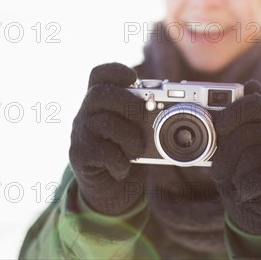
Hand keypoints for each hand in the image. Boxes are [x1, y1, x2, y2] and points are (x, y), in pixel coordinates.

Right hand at [69, 63, 146, 214]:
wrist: (112, 189)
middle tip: (142, 117)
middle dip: (127, 103)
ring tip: (138, 150)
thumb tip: (181, 108)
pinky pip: (102, 152)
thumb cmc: (128, 152)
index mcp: (101, 101)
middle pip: (100, 94)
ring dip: (129, 137)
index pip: (99, 74)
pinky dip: (120, 161)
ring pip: (103, 123)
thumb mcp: (140, 130)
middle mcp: (86, 112)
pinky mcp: (79, 155)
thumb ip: (150, 116)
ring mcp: (79, 133)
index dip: (115, 71)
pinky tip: (124, 167)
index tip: (133, 77)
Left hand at [211, 80, 260, 233]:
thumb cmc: (242, 167)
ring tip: (233, 180)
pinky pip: (255, 179)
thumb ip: (237, 117)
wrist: (259, 205)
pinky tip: (246, 190)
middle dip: (223, 156)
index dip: (233, 112)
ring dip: (232, 174)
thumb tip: (252, 83)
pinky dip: (243, 189)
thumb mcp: (235, 140)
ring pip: (248, 159)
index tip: (219, 127)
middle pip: (244, 134)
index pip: (254, 102)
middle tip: (216, 169)